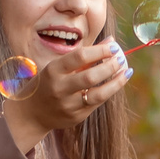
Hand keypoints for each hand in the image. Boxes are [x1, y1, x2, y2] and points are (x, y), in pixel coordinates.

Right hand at [2, 42, 133, 152]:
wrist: (32, 113)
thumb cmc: (49, 83)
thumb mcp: (59, 66)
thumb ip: (84, 55)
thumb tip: (111, 41)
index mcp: (53, 70)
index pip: (80, 57)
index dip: (100, 51)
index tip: (113, 47)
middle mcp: (59, 88)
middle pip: (91, 77)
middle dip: (110, 66)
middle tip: (122, 58)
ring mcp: (68, 105)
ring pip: (98, 94)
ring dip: (116, 82)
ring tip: (126, 71)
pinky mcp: (76, 117)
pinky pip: (97, 103)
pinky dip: (109, 91)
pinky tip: (117, 82)